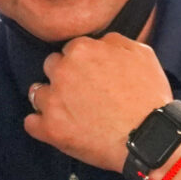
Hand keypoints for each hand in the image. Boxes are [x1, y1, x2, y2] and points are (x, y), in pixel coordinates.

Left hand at [24, 34, 172, 172]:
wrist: (150, 137)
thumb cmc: (149, 97)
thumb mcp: (142, 53)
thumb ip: (113, 41)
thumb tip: (100, 42)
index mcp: (81, 49)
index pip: (69, 50)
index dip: (82, 64)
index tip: (92, 77)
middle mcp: (62, 71)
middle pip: (50, 68)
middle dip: (63, 79)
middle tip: (83, 96)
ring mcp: (53, 101)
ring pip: (37, 94)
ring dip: (50, 101)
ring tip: (72, 114)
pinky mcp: (50, 129)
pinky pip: (31, 123)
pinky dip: (42, 127)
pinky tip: (60, 129)